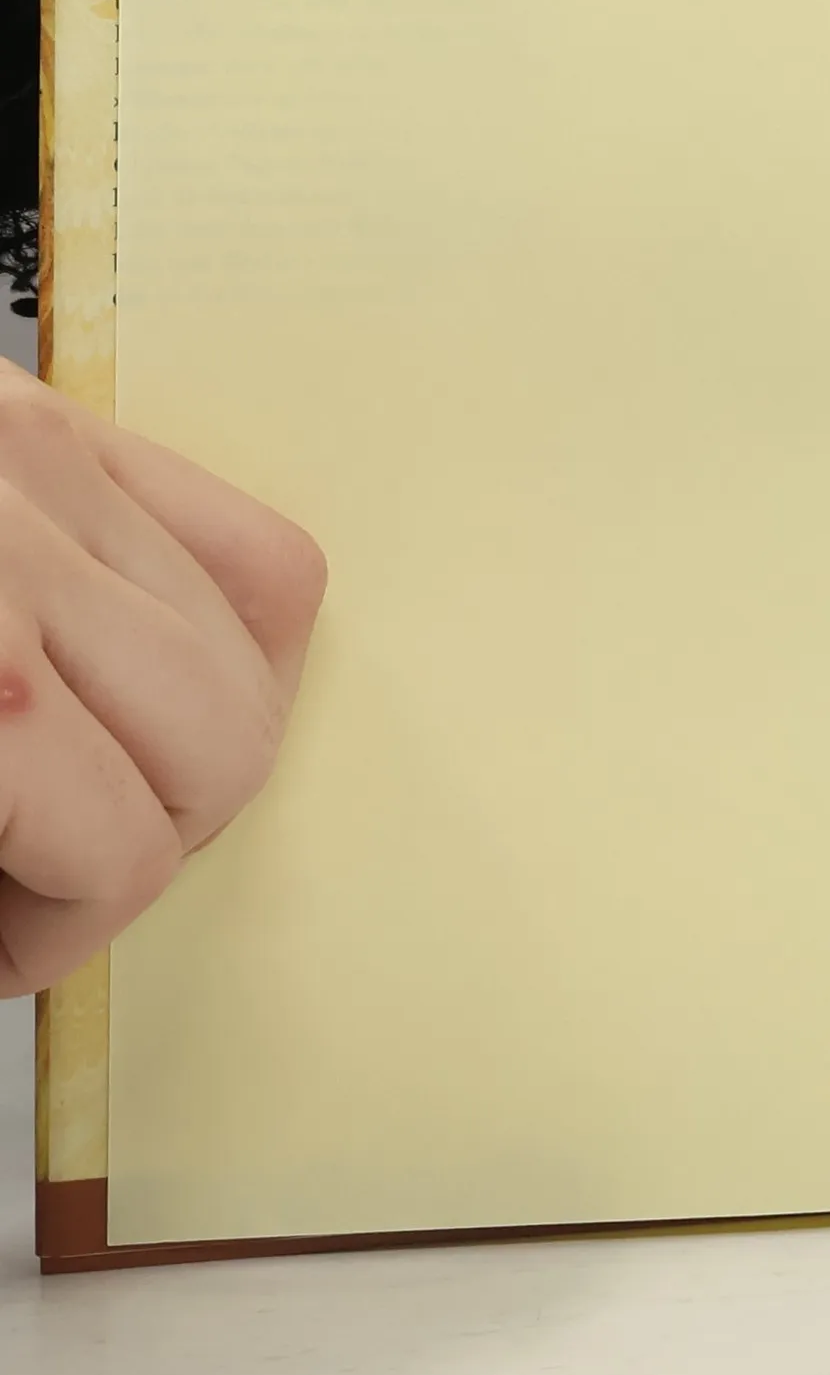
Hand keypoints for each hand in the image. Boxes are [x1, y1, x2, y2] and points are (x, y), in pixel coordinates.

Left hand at [0, 364, 325, 994]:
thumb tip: (25, 916)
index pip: (121, 841)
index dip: (72, 930)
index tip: (14, 949)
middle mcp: (22, 547)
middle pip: (223, 744)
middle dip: (150, 847)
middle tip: (56, 875)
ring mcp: (53, 466)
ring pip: (260, 646)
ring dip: (195, 746)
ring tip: (97, 777)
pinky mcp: (69, 424)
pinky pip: (250, 544)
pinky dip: (237, 628)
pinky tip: (150, 671)